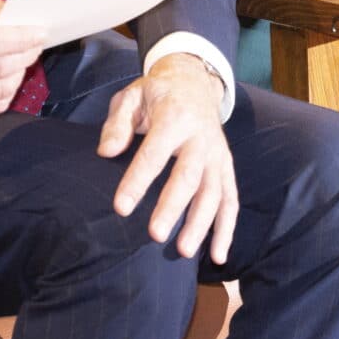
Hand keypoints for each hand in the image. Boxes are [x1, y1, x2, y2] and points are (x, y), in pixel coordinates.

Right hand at [0, 4, 45, 114]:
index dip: (21, 38)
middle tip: (38, 45)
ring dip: (19, 74)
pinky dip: (7, 94)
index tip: (41, 33)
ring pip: (1, 88)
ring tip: (27, 60)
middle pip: (2, 66)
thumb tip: (13, 13)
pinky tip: (13, 80)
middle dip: (25, 55)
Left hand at [98, 53, 236, 263]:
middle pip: (189, 175)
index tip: (120, 209)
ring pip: (214, 191)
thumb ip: (118, 122)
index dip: (138, 180)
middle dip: (173, 206)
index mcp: (175, 116)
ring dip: (202, 223)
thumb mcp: (132, 95)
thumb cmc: (158, 94)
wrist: (196, 82)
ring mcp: (218, 153)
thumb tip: (107, 152)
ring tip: (184, 252)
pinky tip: (218, 256)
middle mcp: (201, 137)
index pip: (155, 152)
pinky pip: (231, 199)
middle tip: (155, 235)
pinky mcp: (226, 166)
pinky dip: (227, 228)